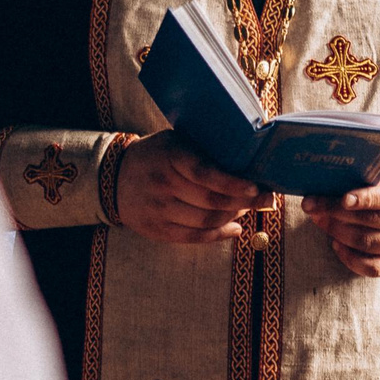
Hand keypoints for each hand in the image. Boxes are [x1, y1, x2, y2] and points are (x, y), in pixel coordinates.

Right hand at [114, 131, 266, 244]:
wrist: (114, 177)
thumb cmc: (156, 155)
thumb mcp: (175, 141)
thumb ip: (203, 150)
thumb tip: (246, 163)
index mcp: (170, 157)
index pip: (205, 174)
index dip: (233, 184)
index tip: (256, 187)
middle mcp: (163, 184)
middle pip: (211, 201)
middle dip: (244, 203)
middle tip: (264, 200)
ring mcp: (158, 210)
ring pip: (205, 221)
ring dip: (232, 217)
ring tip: (246, 210)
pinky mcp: (157, 229)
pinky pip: (194, 237)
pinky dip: (219, 235)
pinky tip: (234, 228)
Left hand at [304, 158, 379, 277]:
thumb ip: (375, 170)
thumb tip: (336, 175)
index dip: (366, 198)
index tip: (343, 199)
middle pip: (373, 221)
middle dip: (338, 214)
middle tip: (313, 206)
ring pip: (368, 244)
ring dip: (338, 232)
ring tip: (319, 220)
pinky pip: (372, 268)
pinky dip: (349, 258)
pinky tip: (336, 243)